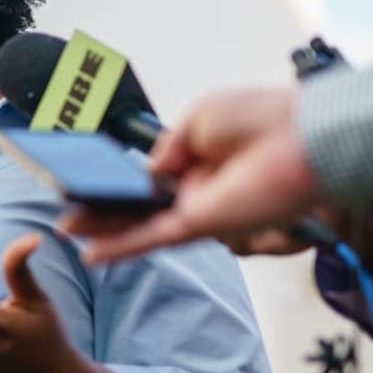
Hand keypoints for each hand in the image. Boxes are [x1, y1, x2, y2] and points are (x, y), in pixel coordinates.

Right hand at [63, 89, 319, 262]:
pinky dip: (121, 246)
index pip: (154, 177)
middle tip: (68, 214)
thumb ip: (167, 150)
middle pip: (140, 205)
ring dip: (103, 228)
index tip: (92, 178)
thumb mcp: (201, 119)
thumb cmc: (264, 119)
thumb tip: (147, 175)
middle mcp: (199, 190)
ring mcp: (199, 210)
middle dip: (103, 209)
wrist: (306, 138)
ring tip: (67, 228)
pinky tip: (92, 253)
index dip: (123, 179)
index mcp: (201, 160)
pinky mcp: (203, 226)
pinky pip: (152, 237)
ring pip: (139, 224)